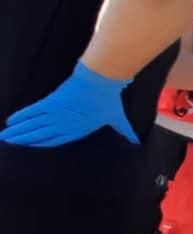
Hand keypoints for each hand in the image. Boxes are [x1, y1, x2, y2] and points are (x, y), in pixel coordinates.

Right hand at [0, 61, 136, 146]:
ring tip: (5, 137)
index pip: (56, 141)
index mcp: (79, 130)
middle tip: (9, 146)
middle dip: (24, 141)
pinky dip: (22, 116)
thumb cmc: (110, 100)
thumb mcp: (118, 119)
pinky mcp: (51, 102)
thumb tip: (138, 142)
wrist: (101, 81)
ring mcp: (56, 114)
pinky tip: (11, 122)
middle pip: (40, 135)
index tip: (30, 152)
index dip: (41, 146)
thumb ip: (125, 131)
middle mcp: (64, 124)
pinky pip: (33, 111)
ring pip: (34, 125)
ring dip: (19, 132)